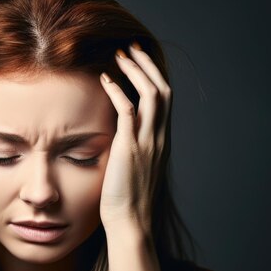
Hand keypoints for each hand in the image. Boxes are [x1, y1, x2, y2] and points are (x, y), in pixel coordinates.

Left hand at [98, 42, 171, 234]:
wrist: (131, 222)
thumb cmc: (127, 200)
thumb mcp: (134, 168)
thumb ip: (131, 147)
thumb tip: (118, 135)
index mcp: (160, 140)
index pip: (164, 99)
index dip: (153, 76)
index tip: (138, 60)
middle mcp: (159, 137)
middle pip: (162, 89)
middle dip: (147, 64)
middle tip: (131, 48)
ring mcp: (147, 142)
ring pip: (151, 94)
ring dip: (136, 70)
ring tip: (120, 55)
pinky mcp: (131, 148)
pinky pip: (128, 110)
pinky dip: (118, 91)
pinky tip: (106, 80)